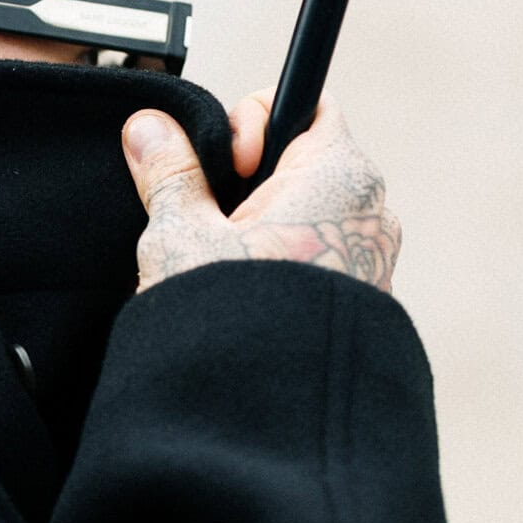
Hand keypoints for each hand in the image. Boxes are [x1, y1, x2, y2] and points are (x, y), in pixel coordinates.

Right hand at [122, 92, 401, 293]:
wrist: (275, 421)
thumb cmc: (238, 321)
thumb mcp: (181, 232)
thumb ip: (167, 171)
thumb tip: (149, 126)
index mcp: (339, 173)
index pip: (305, 101)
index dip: (252, 118)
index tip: (222, 164)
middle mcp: (371, 209)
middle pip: (303, 156)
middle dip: (248, 177)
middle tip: (210, 217)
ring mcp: (373, 258)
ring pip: (309, 209)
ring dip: (262, 224)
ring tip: (221, 264)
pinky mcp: (363, 300)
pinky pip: (320, 254)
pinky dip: (282, 260)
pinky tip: (245, 295)